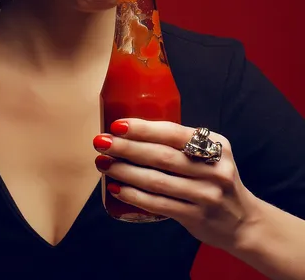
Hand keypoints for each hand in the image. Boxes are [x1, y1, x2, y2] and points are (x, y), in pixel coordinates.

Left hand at [93, 119, 257, 251]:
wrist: (243, 221)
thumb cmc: (216, 179)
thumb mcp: (212, 155)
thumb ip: (184, 144)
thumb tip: (134, 132)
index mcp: (216, 145)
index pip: (174, 132)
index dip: (143, 128)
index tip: (117, 124)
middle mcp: (214, 168)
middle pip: (162, 156)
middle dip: (127, 148)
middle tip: (102, 142)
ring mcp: (206, 194)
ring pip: (157, 181)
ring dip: (125, 171)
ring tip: (104, 164)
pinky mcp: (197, 216)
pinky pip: (159, 204)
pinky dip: (135, 196)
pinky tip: (117, 188)